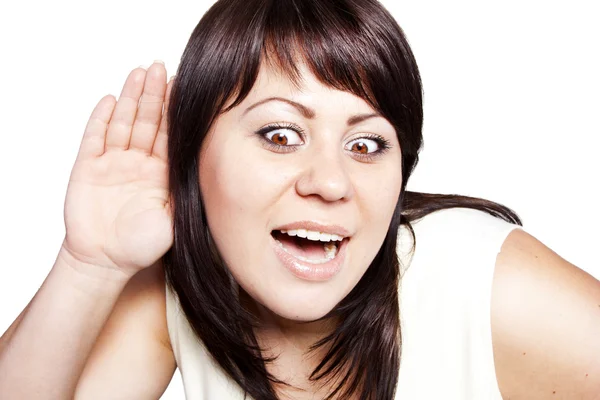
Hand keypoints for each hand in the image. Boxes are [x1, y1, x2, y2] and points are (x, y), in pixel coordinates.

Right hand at [61, 61, 173, 276]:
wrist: (106, 262)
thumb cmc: (142, 246)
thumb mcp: (175, 219)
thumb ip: (186, 193)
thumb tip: (212, 168)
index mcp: (161, 173)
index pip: (169, 134)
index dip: (174, 110)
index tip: (184, 85)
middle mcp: (138, 163)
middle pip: (147, 121)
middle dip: (154, 95)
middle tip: (160, 67)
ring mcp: (112, 163)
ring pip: (122, 123)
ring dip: (130, 98)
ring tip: (139, 73)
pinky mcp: (88, 168)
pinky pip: (94, 138)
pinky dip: (101, 119)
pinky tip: (109, 100)